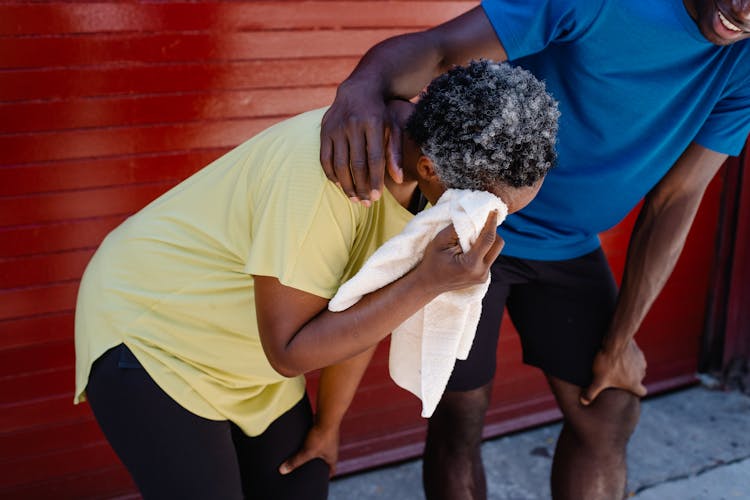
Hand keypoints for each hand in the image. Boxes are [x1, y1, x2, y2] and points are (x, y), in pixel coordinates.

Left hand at [278, 423, 339, 476]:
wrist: (327, 416)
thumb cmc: (321, 436)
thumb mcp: (306, 451)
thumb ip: (295, 461)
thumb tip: (282, 470)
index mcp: (332, 457)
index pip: (331, 470)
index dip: (326, 475)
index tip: (320, 479)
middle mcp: (333, 448)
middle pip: (326, 459)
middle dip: (319, 463)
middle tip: (310, 467)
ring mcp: (330, 438)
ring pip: (323, 448)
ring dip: (316, 450)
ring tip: (306, 453)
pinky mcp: (325, 429)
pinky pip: (319, 437)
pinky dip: (314, 440)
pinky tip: (306, 439)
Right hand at [320, 83, 406, 203]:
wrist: (359, 90)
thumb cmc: (381, 114)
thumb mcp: (394, 127)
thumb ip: (395, 152)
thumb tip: (398, 180)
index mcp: (374, 123)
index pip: (375, 159)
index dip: (375, 180)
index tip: (377, 198)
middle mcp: (353, 124)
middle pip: (356, 164)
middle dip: (362, 187)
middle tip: (366, 203)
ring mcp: (336, 127)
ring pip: (339, 164)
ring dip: (346, 185)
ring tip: (354, 198)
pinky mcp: (324, 130)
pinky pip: (325, 158)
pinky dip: (331, 174)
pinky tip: (339, 184)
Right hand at [417, 211, 503, 293]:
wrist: (428, 284)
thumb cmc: (431, 261)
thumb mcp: (440, 241)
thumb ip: (457, 228)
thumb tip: (472, 217)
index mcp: (471, 264)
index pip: (488, 239)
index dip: (492, 222)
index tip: (493, 210)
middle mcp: (481, 272)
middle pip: (498, 244)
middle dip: (492, 231)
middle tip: (480, 223)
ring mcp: (483, 276)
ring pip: (495, 251)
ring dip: (487, 240)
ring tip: (472, 237)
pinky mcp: (483, 277)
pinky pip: (489, 258)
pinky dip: (483, 249)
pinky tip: (469, 248)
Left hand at [580, 339, 647, 405]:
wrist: (615, 341)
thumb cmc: (608, 362)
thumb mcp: (598, 379)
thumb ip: (591, 392)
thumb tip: (584, 402)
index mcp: (634, 383)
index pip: (641, 392)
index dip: (635, 392)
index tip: (628, 390)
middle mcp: (641, 373)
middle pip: (639, 379)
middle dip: (631, 378)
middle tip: (619, 376)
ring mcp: (641, 361)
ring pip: (638, 367)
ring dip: (631, 367)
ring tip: (618, 364)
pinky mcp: (638, 351)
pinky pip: (636, 356)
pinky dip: (630, 357)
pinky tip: (619, 354)